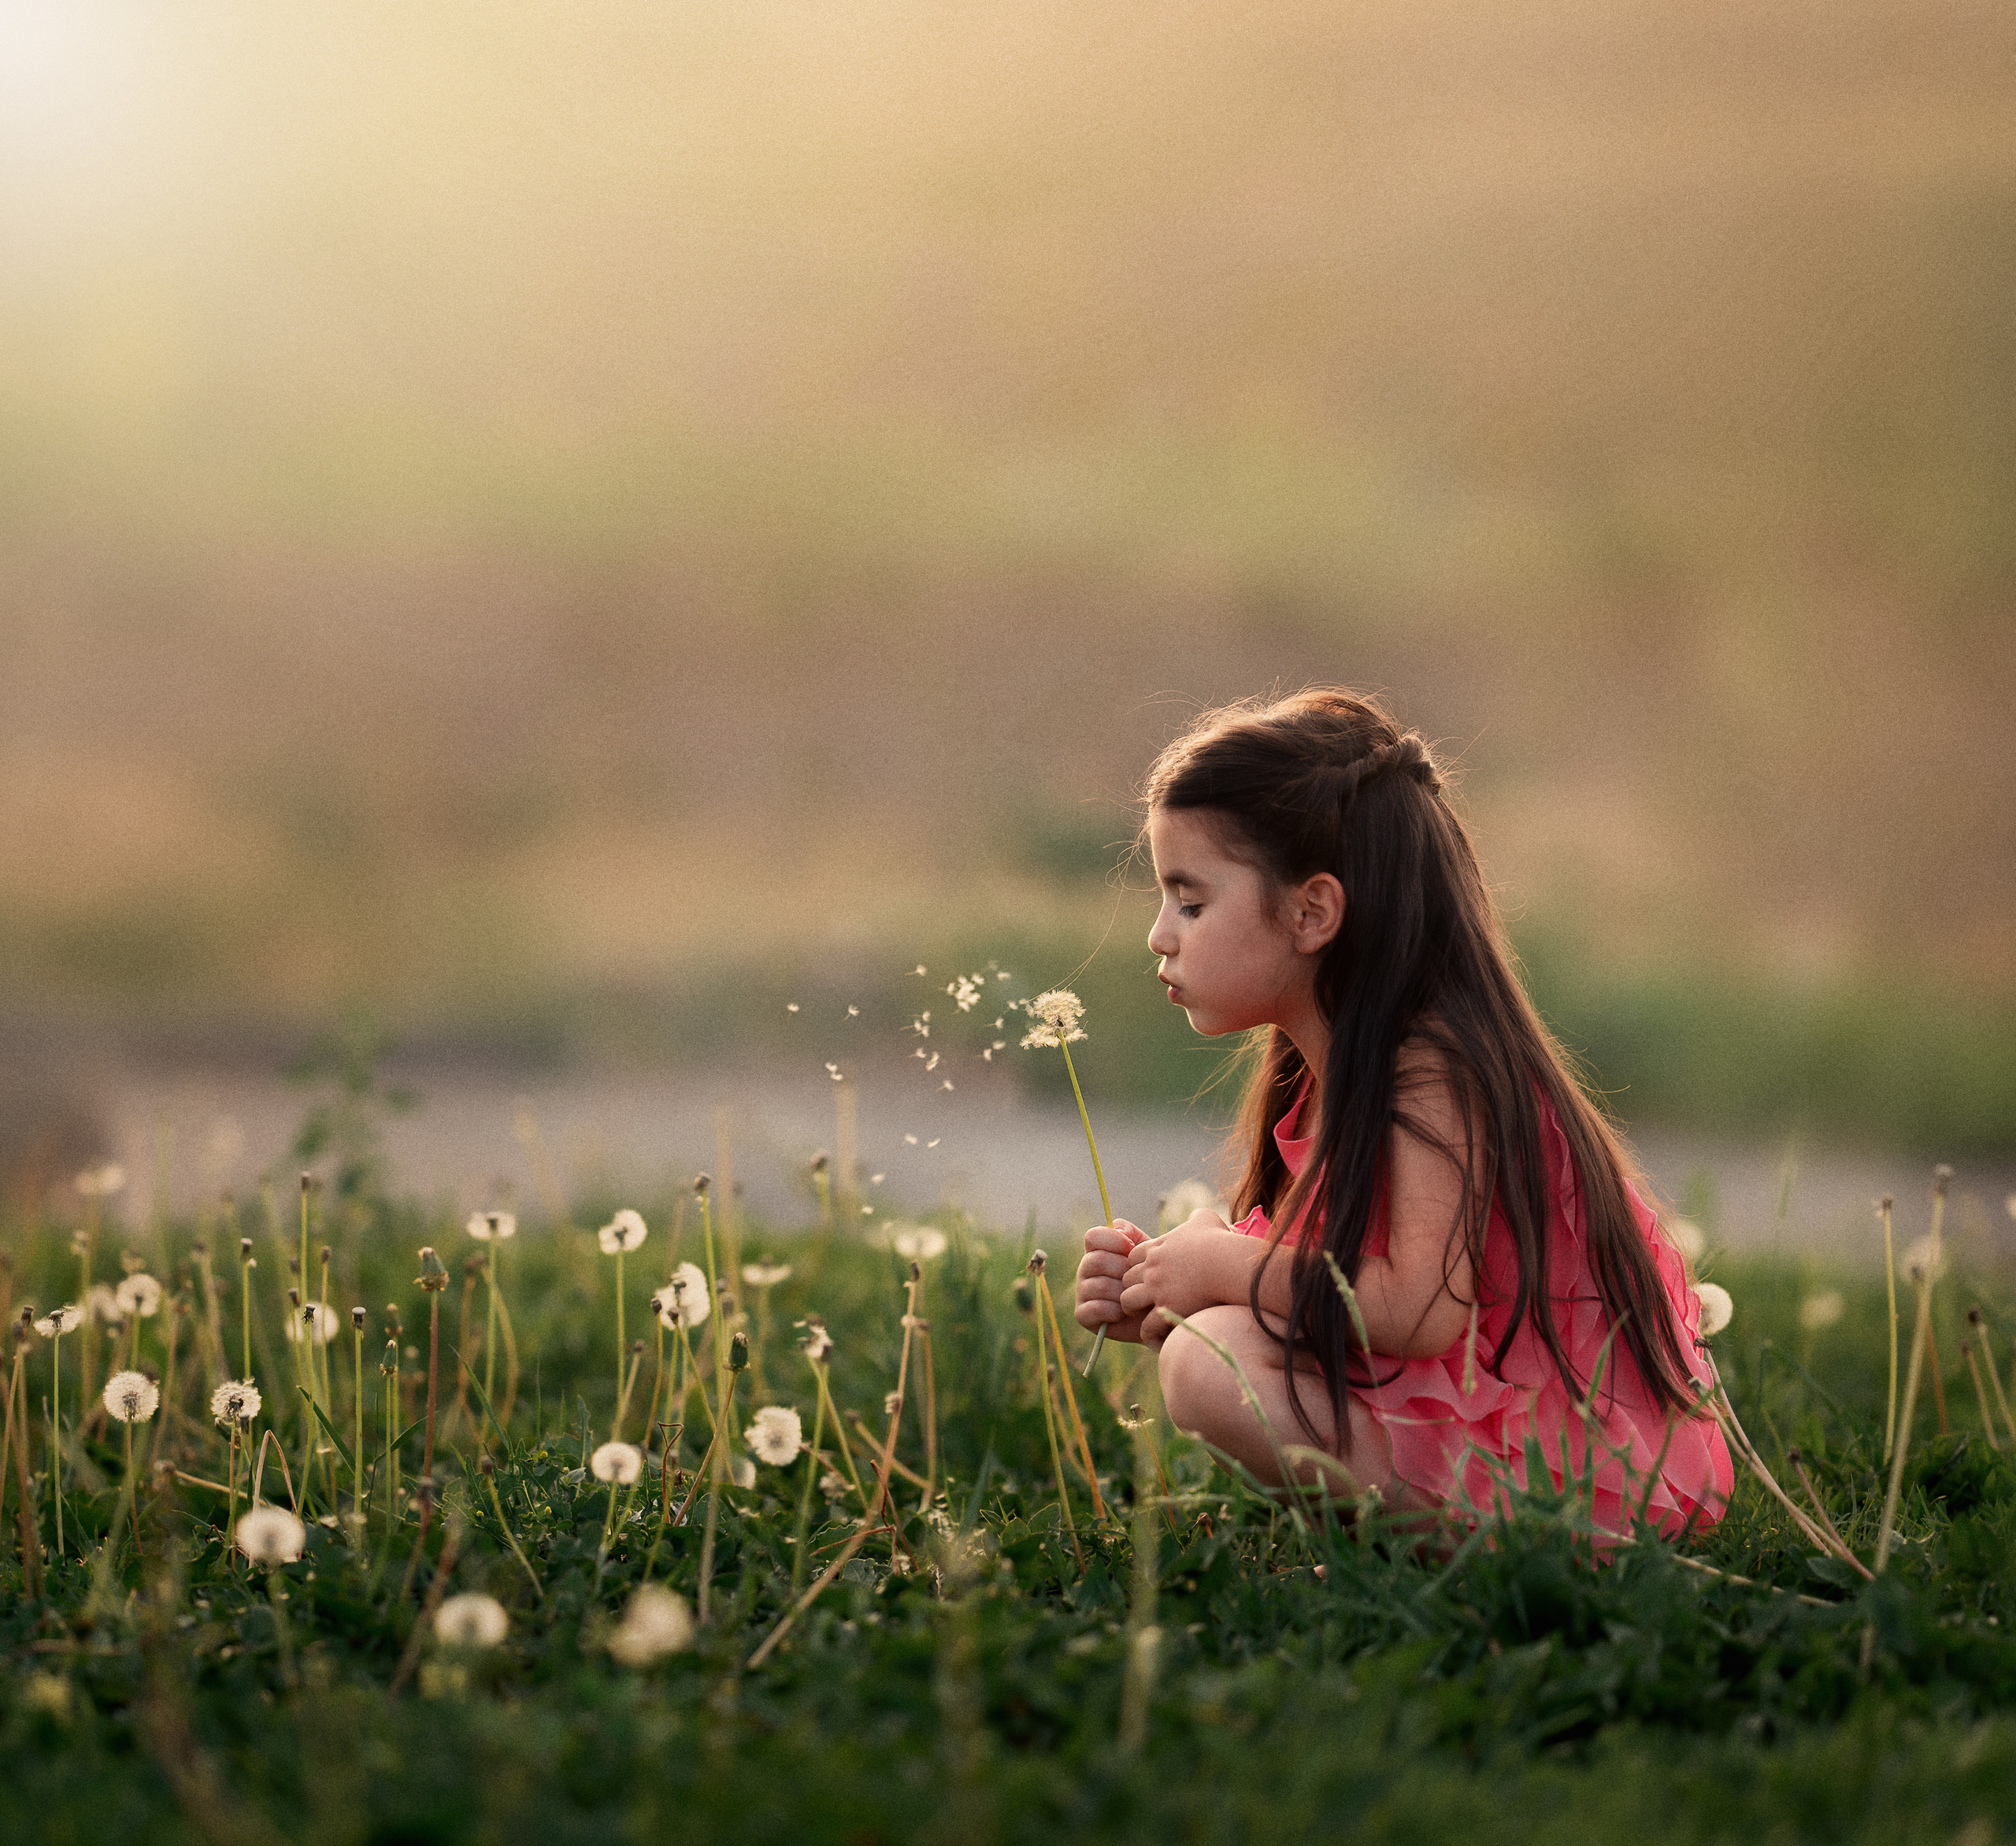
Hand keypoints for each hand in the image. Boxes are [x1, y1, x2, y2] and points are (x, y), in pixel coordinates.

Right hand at [1075, 1220, 1150, 1342]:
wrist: (1155, 1313)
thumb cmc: (1149, 1279)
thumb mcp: (1146, 1253)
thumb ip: (1132, 1235)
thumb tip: (1121, 1232)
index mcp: (1097, 1250)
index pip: (1093, 1236)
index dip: (1115, 1241)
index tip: (1133, 1249)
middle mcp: (1085, 1268)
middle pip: (1097, 1260)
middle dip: (1123, 1270)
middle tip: (1138, 1279)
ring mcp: (1081, 1291)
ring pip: (1100, 1286)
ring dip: (1123, 1294)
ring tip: (1135, 1298)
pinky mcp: (1082, 1314)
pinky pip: (1096, 1308)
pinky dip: (1116, 1311)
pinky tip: (1125, 1312)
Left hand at [1119, 1210, 1242, 1347]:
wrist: (1231, 1264)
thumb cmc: (1222, 1242)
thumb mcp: (1206, 1220)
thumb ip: (1196, 1218)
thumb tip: (1196, 1217)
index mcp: (1158, 1248)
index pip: (1132, 1258)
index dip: (1138, 1268)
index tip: (1149, 1277)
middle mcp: (1152, 1267)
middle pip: (1126, 1279)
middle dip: (1132, 1288)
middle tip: (1144, 1299)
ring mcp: (1157, 1288)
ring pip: (1127, 1301)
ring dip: (1135, 1310)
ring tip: (1147, 1316)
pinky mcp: (1167, 1307)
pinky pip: (1146, 1325)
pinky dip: (1150, 1332)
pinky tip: (1159, 1333)